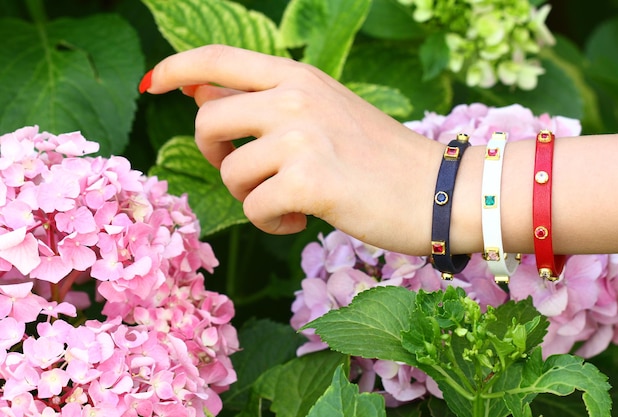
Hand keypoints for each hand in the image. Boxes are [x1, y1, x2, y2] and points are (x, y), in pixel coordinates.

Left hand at [143, 45, 445, 253]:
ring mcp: (301, 137)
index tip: (151, 84)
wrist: (438, 189)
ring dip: (250, 196)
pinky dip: (270, 224)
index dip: (175, 68)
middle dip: (213, 156)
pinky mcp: (309, 182)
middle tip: (245, 174)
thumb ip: (264, 101)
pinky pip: (254, 209)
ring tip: (287, 202)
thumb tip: (200, 93)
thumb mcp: (323, 112)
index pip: (217, 58)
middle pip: (207, 121)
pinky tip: (299, 221)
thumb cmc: (379, 156)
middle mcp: (294, 98)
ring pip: (230, 172)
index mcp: (297, 77)